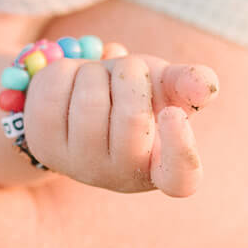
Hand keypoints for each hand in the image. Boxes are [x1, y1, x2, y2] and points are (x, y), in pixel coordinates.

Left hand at [23, 48, 218, 197]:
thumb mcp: (162, 86)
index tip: (173, 113)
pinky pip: (56, 87)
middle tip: (128, 71)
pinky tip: (70, 83)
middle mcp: (117, 176)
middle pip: (131, 119)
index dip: (181, 149)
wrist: (73, 102)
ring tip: (97, 80)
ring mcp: (76, 164)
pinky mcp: (42, 142)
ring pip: (90, 98)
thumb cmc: (129, 97)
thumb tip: (206, 86)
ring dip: (97, 71)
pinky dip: (67, 68)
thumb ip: (189, 84)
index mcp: (158, 168)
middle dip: (131, 75)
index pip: (180, 179)